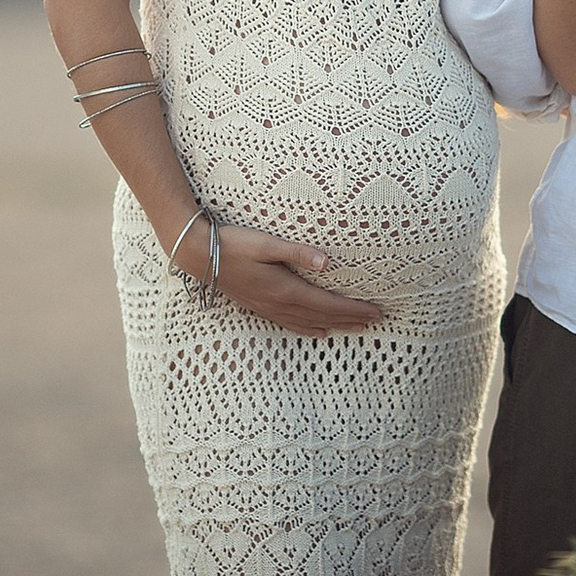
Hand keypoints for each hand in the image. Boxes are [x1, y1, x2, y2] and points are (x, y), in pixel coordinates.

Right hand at [196, 225, 384, 336]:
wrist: (198, 256)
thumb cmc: (232, 244)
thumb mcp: (265, 243)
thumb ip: (296, 252)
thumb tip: (327, 261)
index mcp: (284, 289)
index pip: (328, 303)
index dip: (354, 309)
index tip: (377, 312)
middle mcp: (279, 304)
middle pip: (323, 316)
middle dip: (351, 319)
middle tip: (377, 320)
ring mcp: (268, 308)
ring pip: (310, 323)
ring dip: (335, 325)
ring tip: (357, 328)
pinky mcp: (259, 307)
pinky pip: (292, 324)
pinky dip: (310, 330)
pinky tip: (319, 332)